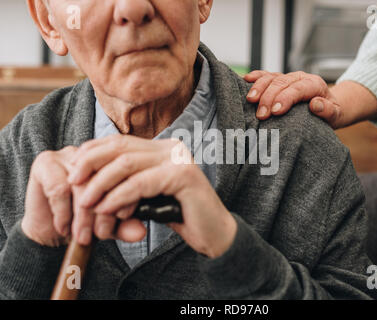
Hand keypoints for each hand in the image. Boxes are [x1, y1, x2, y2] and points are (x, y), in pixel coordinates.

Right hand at [22, 146, 146, 246]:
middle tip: (100, 234)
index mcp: (114, 161)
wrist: (50, 231)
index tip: (119, 222)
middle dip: (102, 212)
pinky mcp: (45, 162)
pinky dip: (63, 212)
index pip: (124, 175)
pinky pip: (59, 188)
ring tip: (82, 236)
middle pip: (103, 180)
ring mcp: (69, 155)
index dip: (123, 200)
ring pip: (82, 186)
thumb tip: (141, 232)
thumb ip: (126, 226)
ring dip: (83, 216)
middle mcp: (94, 155)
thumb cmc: (84, 221)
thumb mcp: (111, 225)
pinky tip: (64, 227)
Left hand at [69, 135, 236, 257]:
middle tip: (73, 184)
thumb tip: (86, 177)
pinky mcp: (183, 175)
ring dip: (101, 184)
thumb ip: (125, 182)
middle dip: (90, 164)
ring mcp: (179, 159)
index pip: (119, 141)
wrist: (212, 233)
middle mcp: (170, 147)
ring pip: (127, 163)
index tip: (73, 172)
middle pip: (120, 147)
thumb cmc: (177, 215)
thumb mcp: (145, 194)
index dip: (92, 152)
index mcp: (161, 148)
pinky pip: (140, 183)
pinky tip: (107, 209)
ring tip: (86, 203)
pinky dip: (119, 196)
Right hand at [245, 71, 376, 128]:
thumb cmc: (331, 112)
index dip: (285, 98)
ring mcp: (288, 78)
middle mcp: (300, 78)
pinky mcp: (279, 81)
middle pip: (281, 83)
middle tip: (261, 115)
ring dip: (259, 88)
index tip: (276, 112)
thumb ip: (328, 111)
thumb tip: (315, 104)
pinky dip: (255, 77)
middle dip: (269, 98)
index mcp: (315, 84)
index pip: (298, 89)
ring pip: (271, 77)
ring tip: (250, 101)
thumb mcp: (336, 115)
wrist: (329, 105)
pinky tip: (245, 80)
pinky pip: (266, 75)